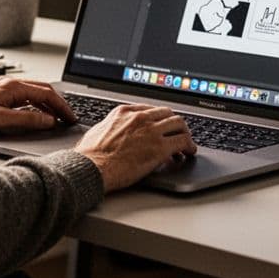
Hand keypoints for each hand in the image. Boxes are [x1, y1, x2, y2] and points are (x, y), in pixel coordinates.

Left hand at [0, 77, 75, 133]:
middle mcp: (11, 85)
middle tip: (69, 118)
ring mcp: (6, 90)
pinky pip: (25, 100)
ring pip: (35, 95)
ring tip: (58, 119)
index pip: (47, 94)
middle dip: (59, 105)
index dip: (62, 107)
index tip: (70, 118)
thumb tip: (48, 121)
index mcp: (13, 86)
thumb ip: (26, 120)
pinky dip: (37, 108)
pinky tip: (38, 117)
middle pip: (44, 92)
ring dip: (49, 106)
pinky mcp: (1, 97)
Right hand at [73, 104, 197, 191]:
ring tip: (186, 144)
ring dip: (185, 133)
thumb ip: (111, 127)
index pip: (150, 109)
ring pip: (179, 124)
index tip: (162, 126)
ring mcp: (151, 131)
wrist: (91, 168)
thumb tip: (113, 132)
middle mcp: (139, 117)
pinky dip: (189, 146)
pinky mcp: (159, 148)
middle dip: (174, 124)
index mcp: (124, 112)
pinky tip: (189, 152)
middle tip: (177, 134)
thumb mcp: (98, 131)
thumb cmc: (89, 155)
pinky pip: (183, 142)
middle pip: (167, 113)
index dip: (159, 119)